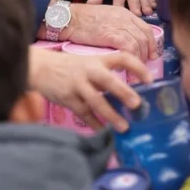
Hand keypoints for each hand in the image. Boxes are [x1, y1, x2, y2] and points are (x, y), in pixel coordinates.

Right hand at [27, 46, 151, 131]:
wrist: (39, 68)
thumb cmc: (68, 67)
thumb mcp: (87, 64)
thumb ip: (103, 76)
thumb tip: (125, 95)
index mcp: (97, 60)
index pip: (122, 58)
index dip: (137, 67)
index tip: (150, 80)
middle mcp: (89, 71)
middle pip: (108, 80)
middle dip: (123, 92)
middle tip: (137, 104)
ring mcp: (77, 85)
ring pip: (96, 101)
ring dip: (111, 115)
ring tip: (125, 127)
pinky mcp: (67, 98)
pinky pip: (83, 113)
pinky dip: (94, 123)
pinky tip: (102, 131)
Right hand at [61, 3, 155, 61]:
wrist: (69, 18)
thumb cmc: (84, 19)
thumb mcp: (107, 17)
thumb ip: (119, 26)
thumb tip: (127, 41)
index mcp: (125, 13)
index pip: (146, 29)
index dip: (152, 44)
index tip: (151, 55)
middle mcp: (125, 18)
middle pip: (145, 37)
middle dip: (147, 53)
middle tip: (144, 65)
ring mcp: (118, 25)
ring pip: (138, 44)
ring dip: (139, 59)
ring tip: (134, 69)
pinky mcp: (111, 35)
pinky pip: (129, 48)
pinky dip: (131, 59)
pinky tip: (126, 68)